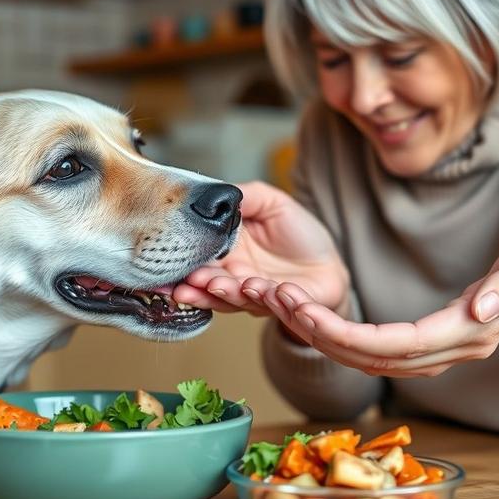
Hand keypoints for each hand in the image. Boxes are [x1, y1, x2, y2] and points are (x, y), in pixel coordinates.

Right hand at [173, 181, 348, 316]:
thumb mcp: (272, 203)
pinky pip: (272, 303)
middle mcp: (235, 278)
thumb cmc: (298, 233)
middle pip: (210, 285)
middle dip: (198, 285)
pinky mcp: (282, 306)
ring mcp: (256, 295)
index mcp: (227, 254)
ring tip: (215, 284)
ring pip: (234, 298)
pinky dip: (263, 297)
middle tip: (188, 282)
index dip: (185, 265)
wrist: (329, 261)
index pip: (199, 261)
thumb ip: (245, 197)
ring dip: (223, 293)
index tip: (169, 268)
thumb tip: (215, 193)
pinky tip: (254, 287)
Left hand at [257, 201, 498, 375]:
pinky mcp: (440, 337)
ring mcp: (450, 345)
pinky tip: (315, 320)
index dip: (352, 334)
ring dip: (329, 338)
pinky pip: (385, 349)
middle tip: (279, 305)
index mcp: (477, 324)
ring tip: (286, 309)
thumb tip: (481, 311)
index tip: (307, 313)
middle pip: (380, 358)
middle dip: (325, 336)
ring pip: (378, 359)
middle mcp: (460, 344)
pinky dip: (346, 338)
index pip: (403, 343)